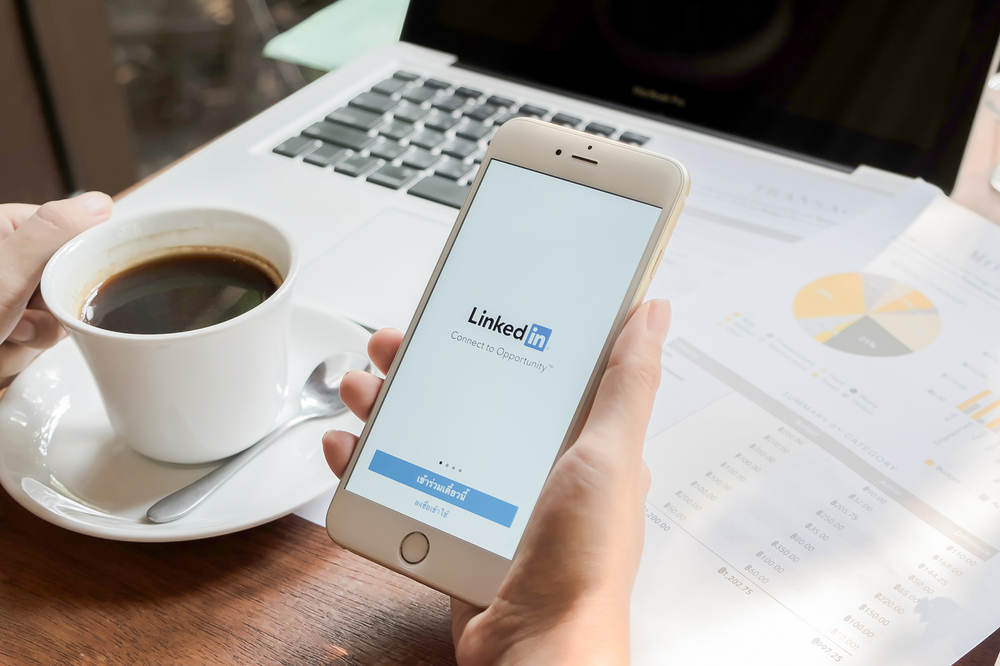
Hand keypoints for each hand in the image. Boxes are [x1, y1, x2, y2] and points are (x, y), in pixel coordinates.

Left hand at [0, 193, 112, 387]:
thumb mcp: (4, 275)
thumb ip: (53, 234)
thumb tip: (99, 203)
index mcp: (4, 229)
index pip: (72, 236)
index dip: (78, 267)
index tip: (63, 288)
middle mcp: (6, 259)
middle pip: (68, 281)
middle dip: (50, 313)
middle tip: (19, 320)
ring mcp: (5, 295)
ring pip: (55, 316)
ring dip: (32, 339)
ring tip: (2, 338)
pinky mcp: (5, 326)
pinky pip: (37, 341)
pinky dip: (19, 354)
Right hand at [323, 299, 670, 665]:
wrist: (535, 650)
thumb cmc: (583, 562)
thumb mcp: (608, 456)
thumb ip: (627, 384)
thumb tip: (652, 314)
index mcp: (578, 447)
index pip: (533, 371)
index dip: (498, 335)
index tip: (464, 309)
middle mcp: (533, 471)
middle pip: (472, 399)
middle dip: (427, 368)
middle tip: (393, 347)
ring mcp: (489, 503)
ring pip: (431, 438)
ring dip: (390, 408)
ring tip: (362, 389)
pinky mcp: (453, 534)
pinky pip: (404, 489)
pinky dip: (369, 467)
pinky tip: (348, 449)